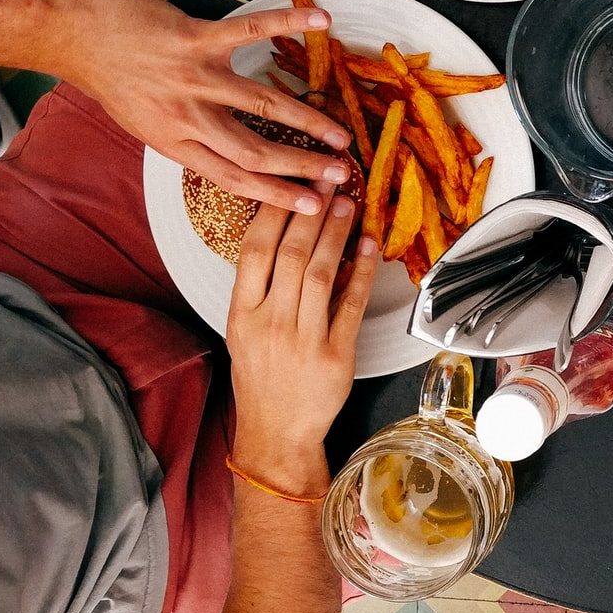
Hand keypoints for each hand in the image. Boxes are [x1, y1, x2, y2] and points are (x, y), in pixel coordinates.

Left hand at [54, 0, 350, 212]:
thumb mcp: (143, 122)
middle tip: (341, 174)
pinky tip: (321, 21)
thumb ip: (185, 136)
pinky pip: (250, 31)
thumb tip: (225, 150)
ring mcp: (193, 77)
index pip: (234, 178)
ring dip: (307, 121)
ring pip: (262, 105)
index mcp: (175, 143)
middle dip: (303, 166)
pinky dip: (288, 23)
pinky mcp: (194, 39)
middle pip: (255, 152)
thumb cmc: (108, 75)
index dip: (278, 195)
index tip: (312, 206)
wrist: (71, 33)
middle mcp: (187, 116)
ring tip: (341, 133)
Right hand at [226, 190, 377, 494]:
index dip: (274, 212)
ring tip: (347, 204)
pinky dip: (363, 272)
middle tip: (328, 180)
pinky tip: (369, 247)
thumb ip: (259, 288)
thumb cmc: (261, 378)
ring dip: (337, 234)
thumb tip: (284, 236)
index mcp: (242, 314)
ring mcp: (304, 339)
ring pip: (322, 274)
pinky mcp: (336, 355)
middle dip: (311, 212)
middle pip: (292, 255)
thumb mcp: (243, 331)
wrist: (276, 431)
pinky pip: (352, 305)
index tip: (291, 183)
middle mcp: (270, 323)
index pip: (254, 250)